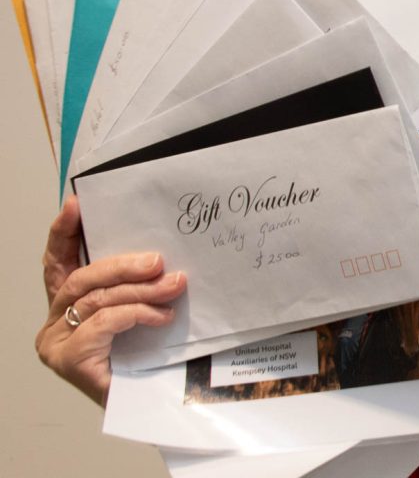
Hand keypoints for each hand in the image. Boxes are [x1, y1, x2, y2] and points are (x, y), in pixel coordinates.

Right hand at [35, 195, 186, 404]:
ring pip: (98, 300)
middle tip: (159, 261)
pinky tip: (161, 317)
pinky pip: (103, 323)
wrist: (151, 405)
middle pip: (83, 278)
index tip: (76, 203)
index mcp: (66, 304)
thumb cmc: (145, 358)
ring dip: (142, 290)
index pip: (57, 260)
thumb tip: (157, 252)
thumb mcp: (138, 309)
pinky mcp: (71, 362)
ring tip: (175, 286)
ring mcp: (57, 344)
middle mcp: (54, 323)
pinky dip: (135, 314)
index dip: (64, 231)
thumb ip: (133, 284)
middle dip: (124, 265)